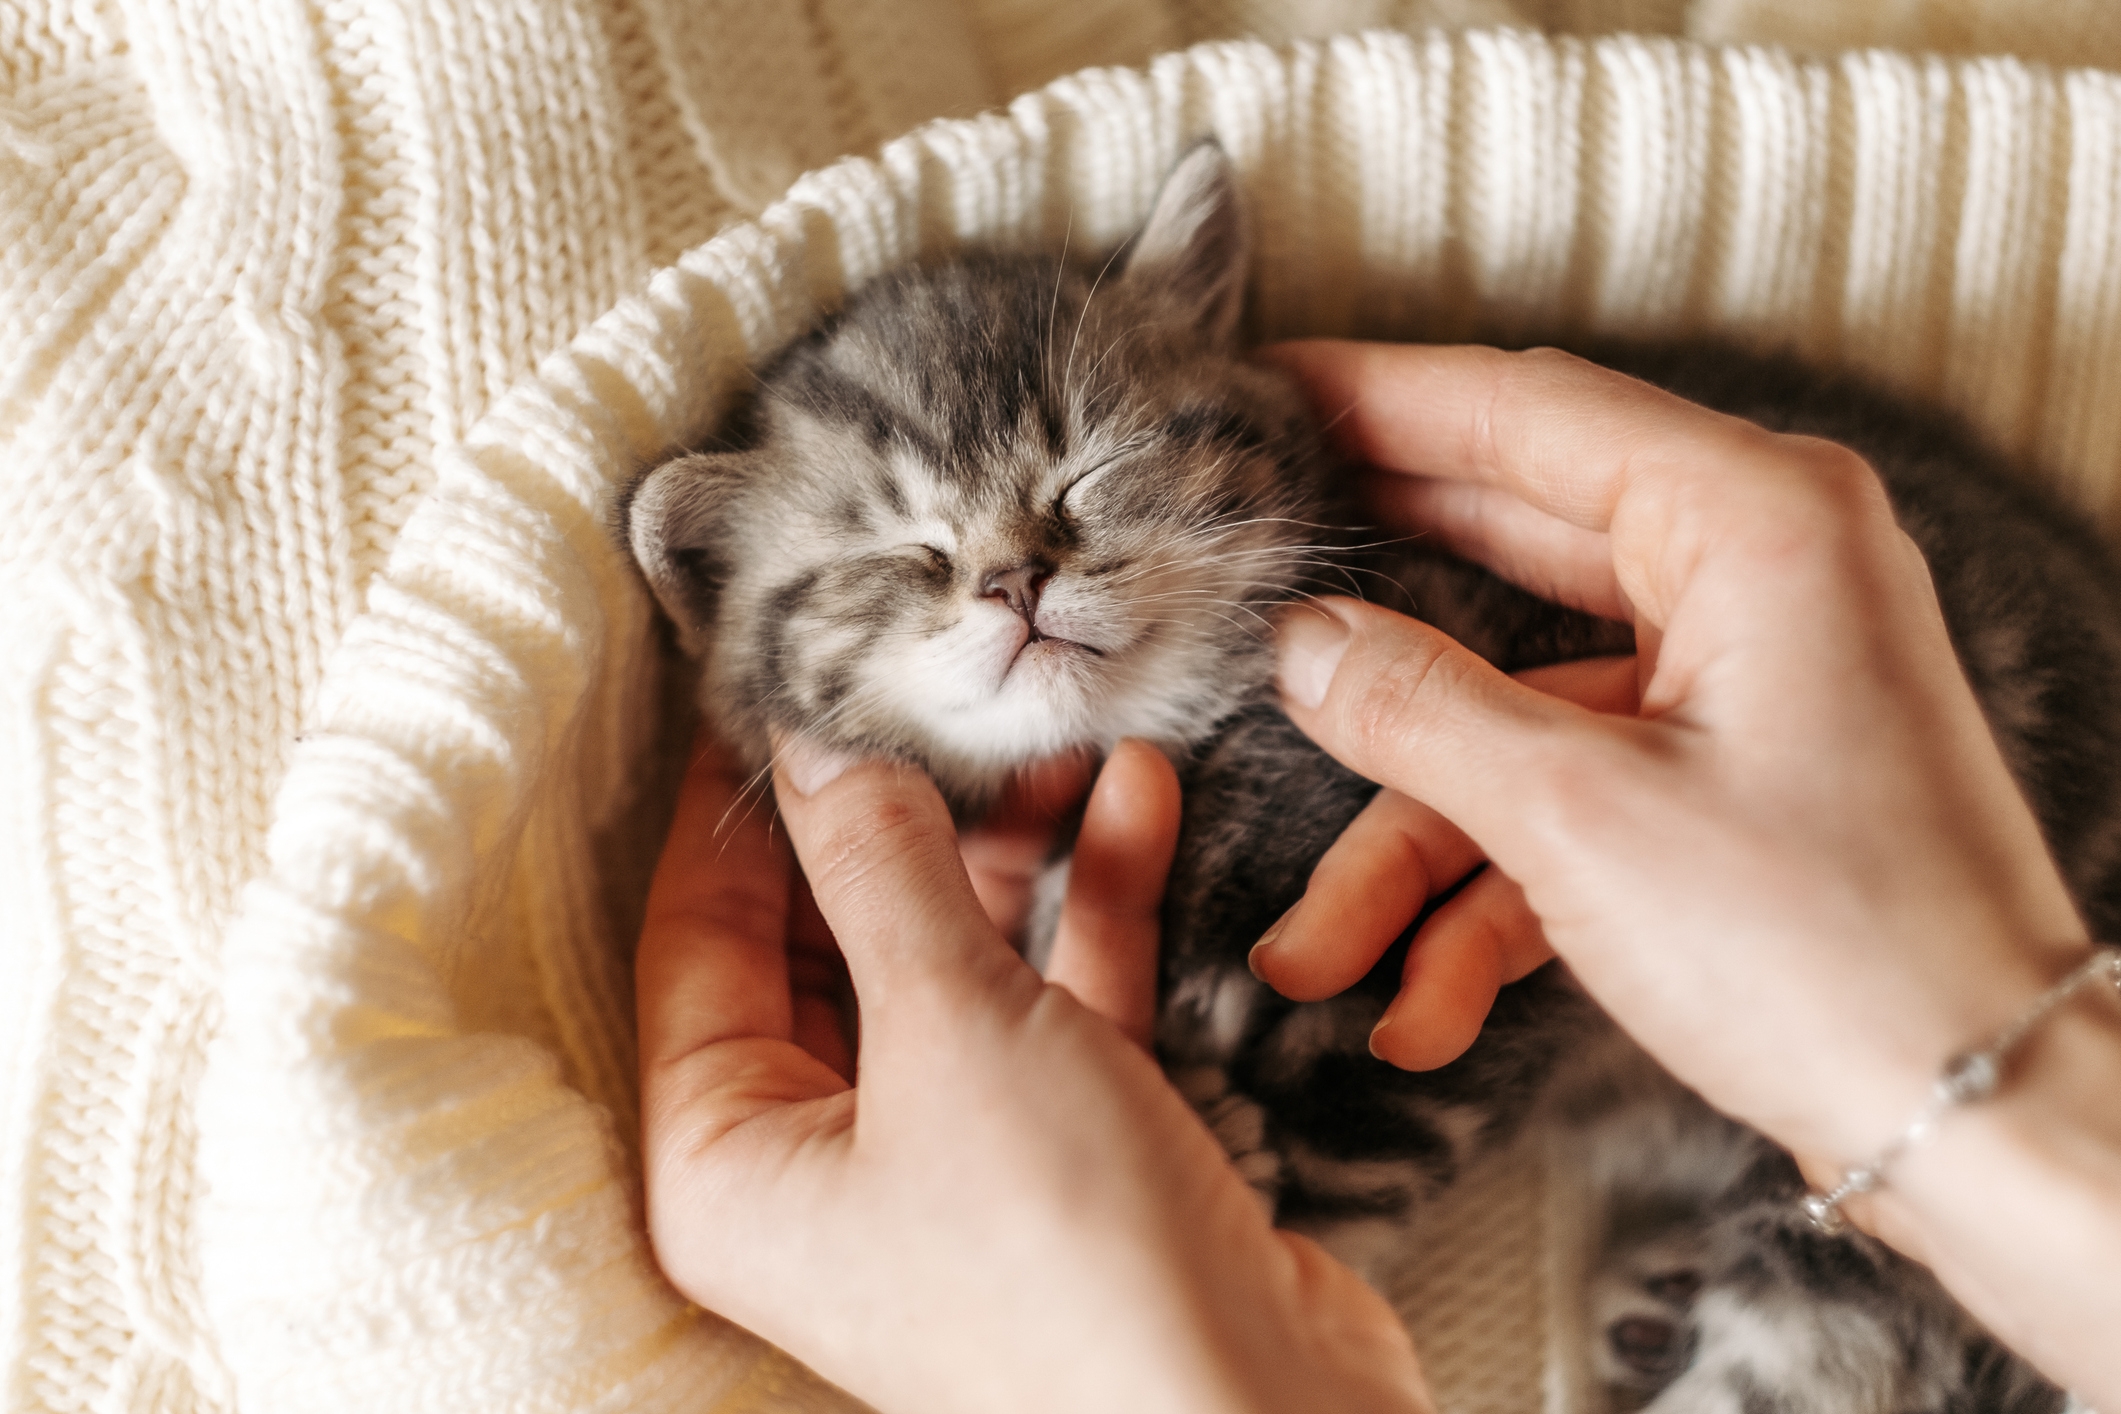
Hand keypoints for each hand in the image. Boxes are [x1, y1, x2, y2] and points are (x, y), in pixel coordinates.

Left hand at [637, 733, 1429, 1413]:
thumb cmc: (1064, 1260)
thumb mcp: (950, 1027)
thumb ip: (879, 870)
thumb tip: (811, 748)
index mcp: (729, 1162)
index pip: (699, 940)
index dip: (741, 808)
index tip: (778, 683)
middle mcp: (824, 1168)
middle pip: (837, 943)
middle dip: (905, 817)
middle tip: (946, 697)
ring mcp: (950, 1161)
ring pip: (957, 964)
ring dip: (1016, 849)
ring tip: (1063, 737)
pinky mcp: (1065, 1155)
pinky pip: (1055, 1005)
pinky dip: (1094, 910)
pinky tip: (1137, 801)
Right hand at [1245, 340, 2120, 1400]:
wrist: (1986, 1118)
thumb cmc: (1832, 952)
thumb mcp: (1579, 817)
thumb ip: (1417, 706)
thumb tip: (1300, 641)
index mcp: (1753, 521)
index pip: (1524, 411)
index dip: (1375, 397)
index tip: (1263, 390)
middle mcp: (1757, 574)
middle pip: (1509, 548)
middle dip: (1368, 610)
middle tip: (1238, 567)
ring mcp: (1744, 680)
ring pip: (1518, 712)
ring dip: (1415, 841)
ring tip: (1315, 948)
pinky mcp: (1729, 778)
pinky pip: (1572, 796)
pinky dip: (1492, 894)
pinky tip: (1420, 1005)